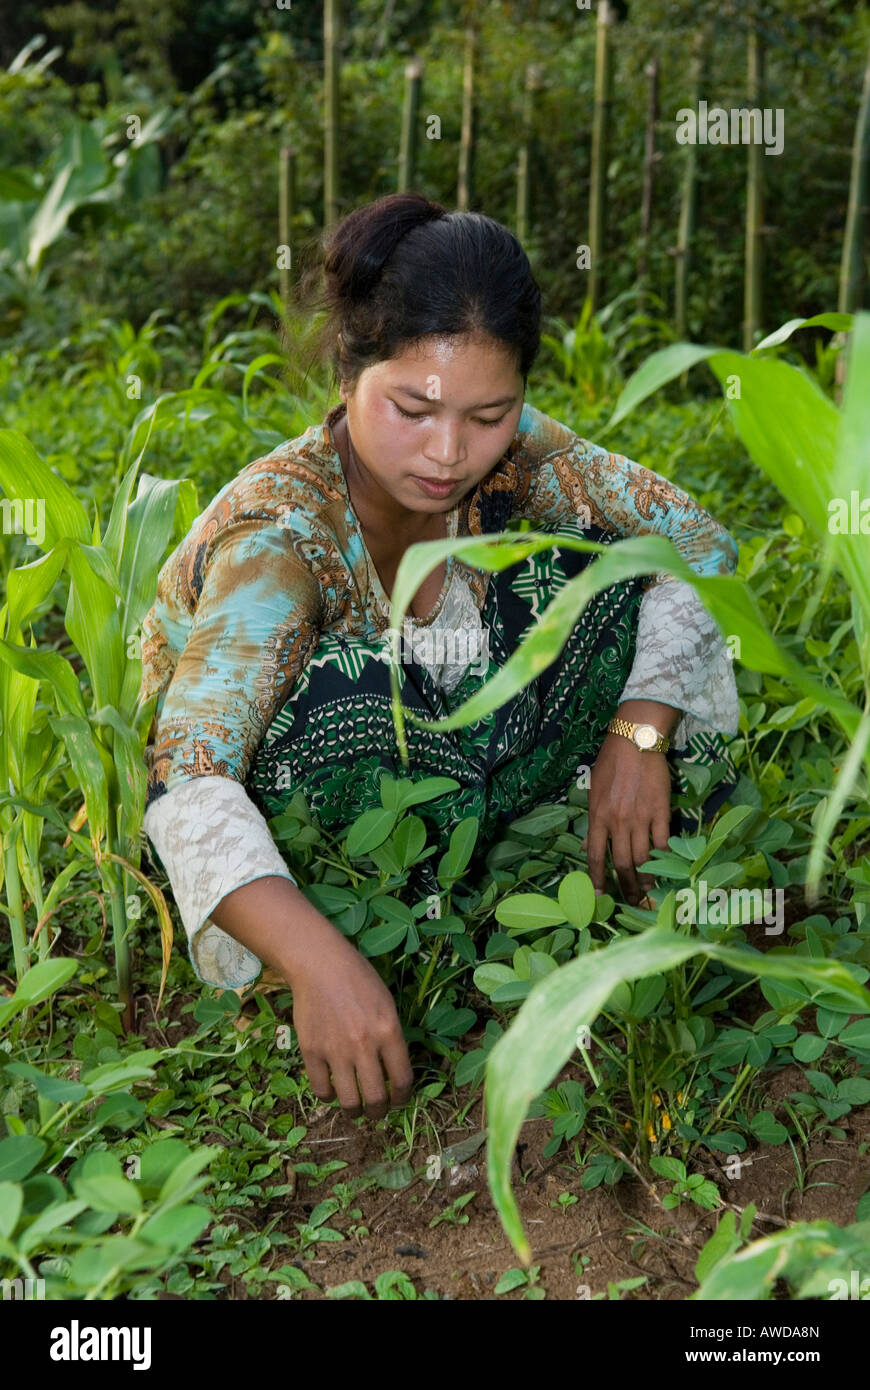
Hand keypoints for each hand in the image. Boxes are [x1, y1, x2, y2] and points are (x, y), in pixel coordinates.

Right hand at [208, 876, 414, 1121]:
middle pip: (377, 1098)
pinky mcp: (311, 1052)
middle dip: (380, 1112)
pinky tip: (332, 1092)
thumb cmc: (358, 979)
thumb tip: (393, 1072)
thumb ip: (391, 1038)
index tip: (398, 1101)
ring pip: (349, 1102)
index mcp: (389, 1031)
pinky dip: (329, 1097)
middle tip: (377, 1112)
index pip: (402, 1080)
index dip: (402, 1097)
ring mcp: (336, 1051)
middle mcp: (364, 1045)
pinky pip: (322, 1089)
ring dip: (355, 1112)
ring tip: (355, 1109)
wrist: (319, 964)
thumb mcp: (387, 1004)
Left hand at [587, 732, 671, 904]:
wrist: (636, 742)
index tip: (600, 895)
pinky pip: (662, 842)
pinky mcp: (661, 812)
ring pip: (643, 858)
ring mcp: (640, 818)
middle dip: (626, 886)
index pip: (596, 856)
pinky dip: (663, 857)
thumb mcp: (594, 792)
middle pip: (621, 863)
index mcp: (598, 817)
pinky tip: (665, 866)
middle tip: (631, 899)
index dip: (598, 879)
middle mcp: (618, 822)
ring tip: (648, 888)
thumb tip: (589, 846)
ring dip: (646, 877)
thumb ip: (594, 822)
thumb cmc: (611, 764)